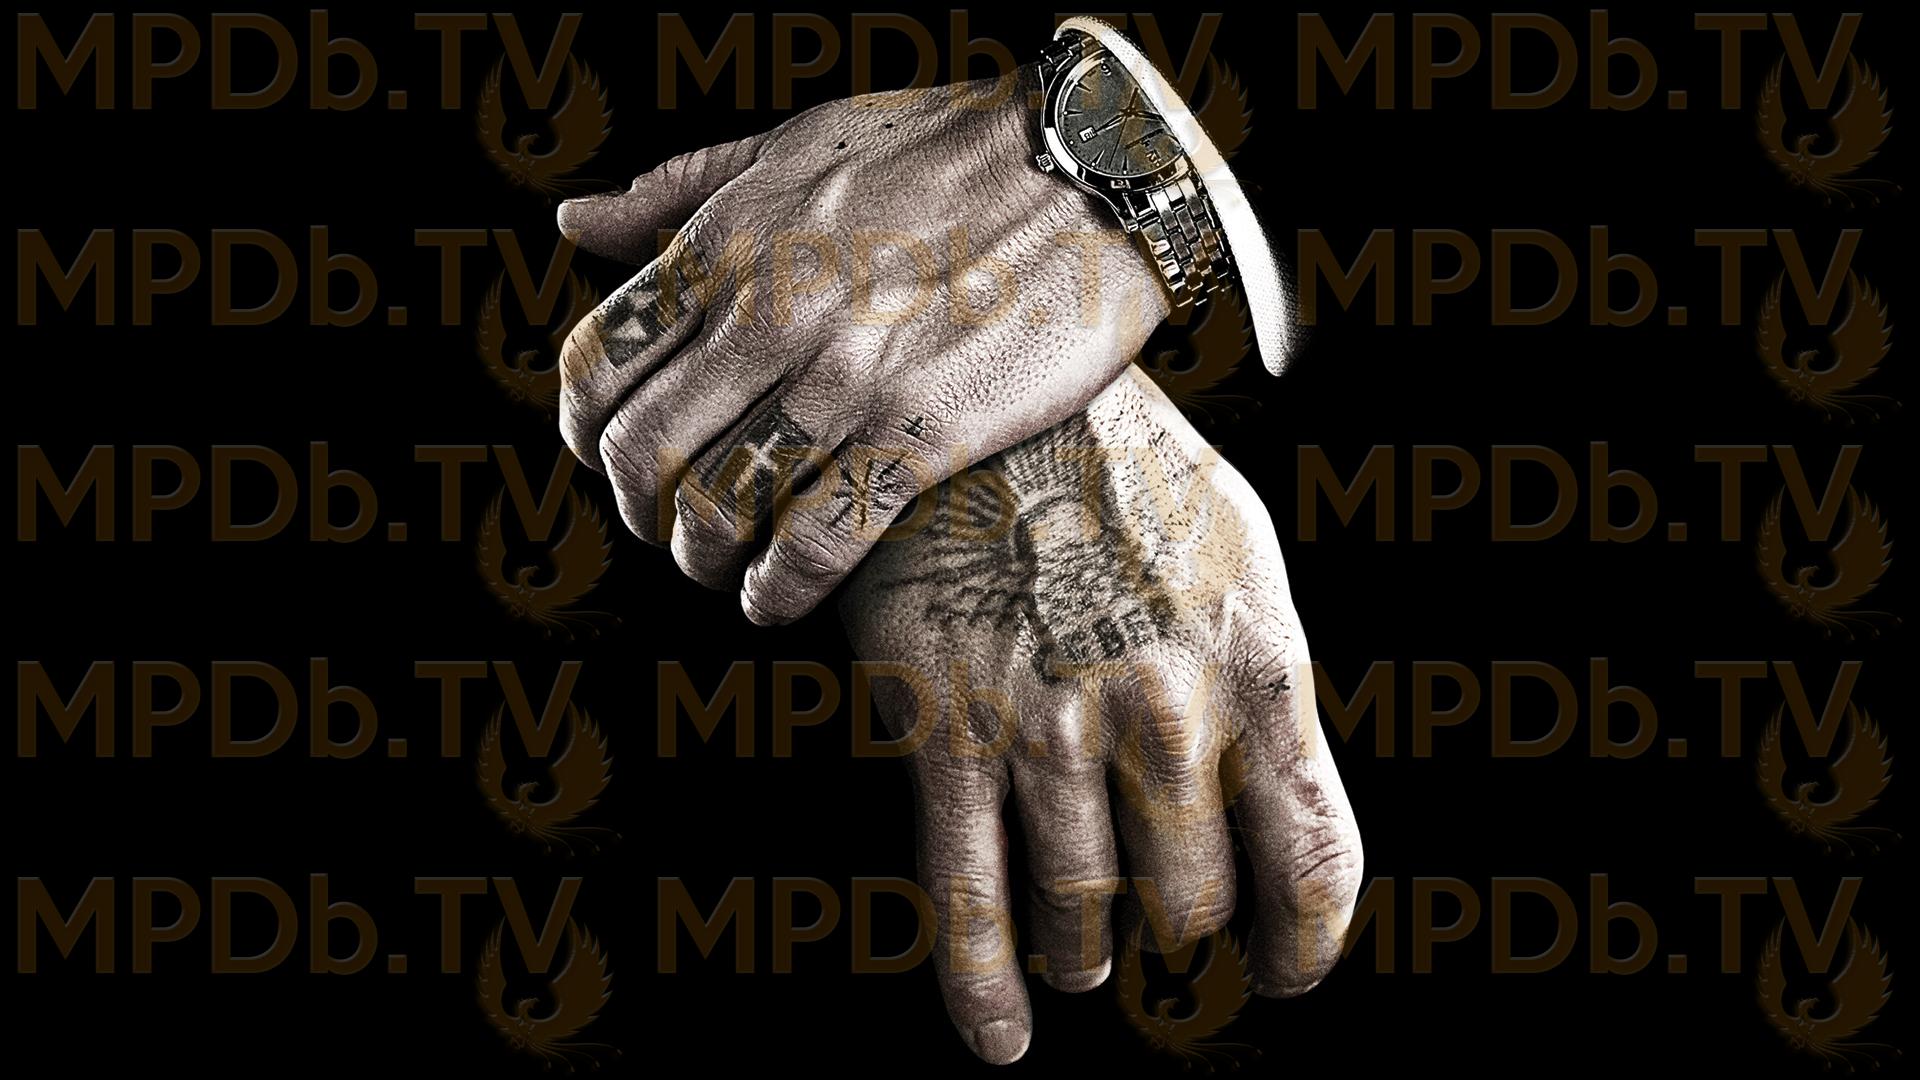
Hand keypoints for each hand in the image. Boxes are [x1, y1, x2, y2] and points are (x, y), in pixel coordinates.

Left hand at [557, 66, 1168, 624]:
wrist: (1093, 167)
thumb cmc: (948, 147)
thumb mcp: (796, 142)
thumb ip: (680, 190)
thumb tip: (575, 219)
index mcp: (727, 242)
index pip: (597, 364)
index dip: (586, 432)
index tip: (610, 459)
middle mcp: (769, 314)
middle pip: (642, 452)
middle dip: (639, 510)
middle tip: (669, 527)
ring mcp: (844, 377)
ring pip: (718, 506)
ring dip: (703, 557)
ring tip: (726, 568)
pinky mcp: (921, 432)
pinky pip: (816, 539)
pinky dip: (778, 588)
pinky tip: (778, 599)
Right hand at [836, 368, 1362, 1063]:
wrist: (985, 394)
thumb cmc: (1122, 472)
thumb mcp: (1239, 551)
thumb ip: (1265, 678)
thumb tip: (1272, 795)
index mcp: (1258, 665)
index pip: (1313, 857)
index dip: (1304, 942)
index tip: (1283, 971)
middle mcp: (1168, 711)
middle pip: (1194, 903)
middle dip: (1182, 940)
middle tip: (1163, 941)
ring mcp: (1056, 729)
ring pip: (1086, 913)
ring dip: (1089, 956)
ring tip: (1085, 956)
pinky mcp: (953, 733)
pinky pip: (969, 899)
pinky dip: (983, 988)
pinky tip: (1001, 1037)